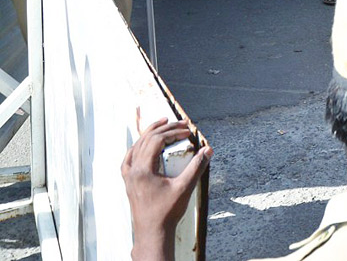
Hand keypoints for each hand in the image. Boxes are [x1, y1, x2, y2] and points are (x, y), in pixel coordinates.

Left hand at [122, 118, 210, 257]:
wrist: (152, 232)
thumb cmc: (167, 212)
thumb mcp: (185, 187)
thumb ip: (197, 167)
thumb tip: (208, 149)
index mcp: (143, 170)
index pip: (156, 141)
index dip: (173, 132)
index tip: (188, 131)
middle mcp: (132, 171)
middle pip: (146, 140)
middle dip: (164, 129)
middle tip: (180, 124)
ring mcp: (128, 177)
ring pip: (136, 147)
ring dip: (150, 134)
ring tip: (163, 124)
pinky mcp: (129, 182)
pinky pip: (130, 158)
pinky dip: (139, 146)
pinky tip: (144, 144)